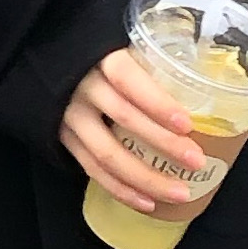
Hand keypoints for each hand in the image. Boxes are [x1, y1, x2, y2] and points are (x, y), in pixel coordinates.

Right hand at [60, 50, 206, 213]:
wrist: (44, 62)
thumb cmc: (98, 53)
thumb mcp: (121, 46)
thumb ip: (151, 62)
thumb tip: (203, 83)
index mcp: (100, 59)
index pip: (129, 80)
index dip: (157, 103)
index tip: (187, 124)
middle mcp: (82, 88)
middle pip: (124, 119)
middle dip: (163, 143)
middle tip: (196, 161)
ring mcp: (70, 117)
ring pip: (108, 154)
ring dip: (146, 178)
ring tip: (179, 193)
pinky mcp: (64, 139)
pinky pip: (93, 170)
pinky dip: (121, 190)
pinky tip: (148, 202)